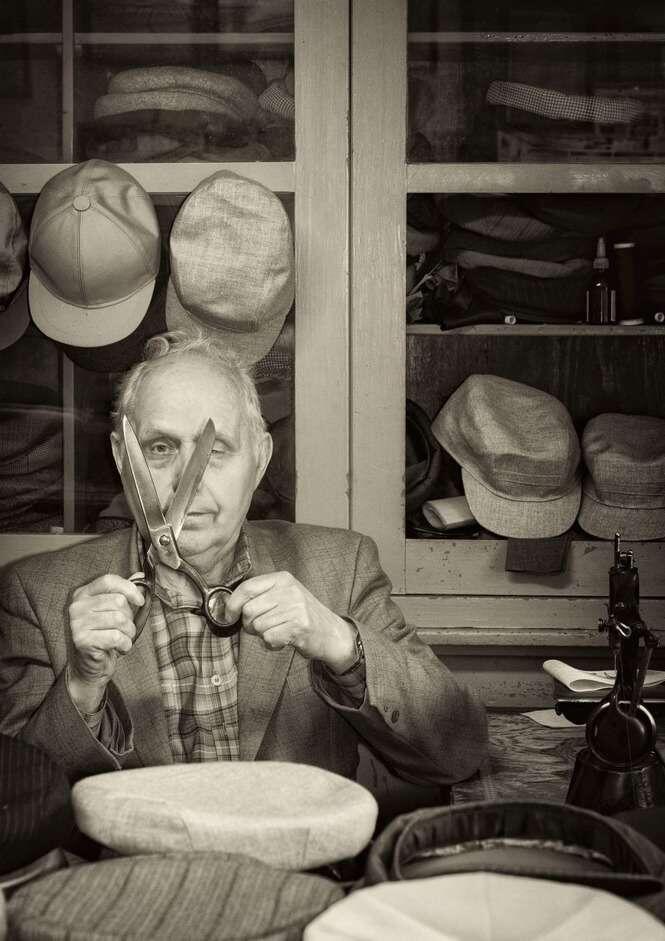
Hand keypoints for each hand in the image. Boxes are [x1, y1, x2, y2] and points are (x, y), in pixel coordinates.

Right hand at [67, 574, 144, 712]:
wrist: (89, 668)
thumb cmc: (104, 637)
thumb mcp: (113, 612)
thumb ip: (124, 593)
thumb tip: (140, 575)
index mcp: (83, 594)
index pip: (108, 580)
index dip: (129, 588)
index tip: (140, 601)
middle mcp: (76, 606)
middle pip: (118, 601)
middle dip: (129, 617)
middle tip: (124, 629)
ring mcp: (77, 623)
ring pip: (119, 619)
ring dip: (129, 632)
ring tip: (123, 639)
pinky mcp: (82, 640)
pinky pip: (116, 637)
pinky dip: (125, 644)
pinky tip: (119, 648)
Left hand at [224, 572, 357, 671]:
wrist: (331, 632)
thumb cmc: (301, 615)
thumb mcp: (284, 596)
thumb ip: (260, 596)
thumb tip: (230, 606)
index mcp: (283, 579)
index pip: (247, 587)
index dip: (232, 604)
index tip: (229, 615)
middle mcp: (289, 590)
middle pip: (249, 609)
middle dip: (249, 624)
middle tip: (262, 627)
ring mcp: (296, 607)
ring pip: (257, 626)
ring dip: (263, 634)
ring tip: (278, 631)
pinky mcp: (299, 626)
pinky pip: (269, 638)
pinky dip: (272, 643)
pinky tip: (284, 639)